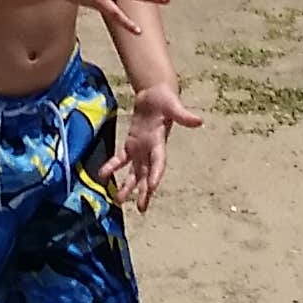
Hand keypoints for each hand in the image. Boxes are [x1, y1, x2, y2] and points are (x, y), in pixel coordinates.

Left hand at [111, 84, 203, 212]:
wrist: (155, 94)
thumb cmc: (166, 99)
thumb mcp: (173, 105)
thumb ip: (183, 115)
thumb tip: (199, 121)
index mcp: (160, 143)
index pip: (159, 162)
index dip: (156, 175)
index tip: (152, 188)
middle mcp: (151, 150)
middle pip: (147, 174)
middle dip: (144, 191)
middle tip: (141, 208)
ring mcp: (140, 149)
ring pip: (134, 172)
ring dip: (128, 186)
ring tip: (119, 200)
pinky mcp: (131, 144)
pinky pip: (121, 159)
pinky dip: (113, 167)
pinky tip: (103, 175)